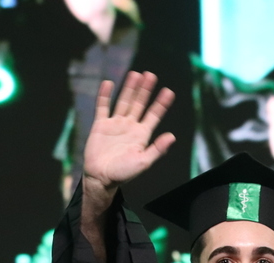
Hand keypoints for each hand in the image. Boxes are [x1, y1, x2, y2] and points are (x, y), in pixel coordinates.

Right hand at [82, 72, 175, 200]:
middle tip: (151, 75)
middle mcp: (130, 127)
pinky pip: (103, 107)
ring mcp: (115, 124)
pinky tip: (108, 83)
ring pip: (124, 101)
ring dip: (129, 88)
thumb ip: (157, 149)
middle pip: (139, 104)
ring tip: (136, 74)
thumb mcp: (144, 162)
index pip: (154, 115)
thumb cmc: (123, 173)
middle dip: (145, 90)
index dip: (161, 104)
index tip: (169, 91)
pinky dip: (105, 95)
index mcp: (142, 135)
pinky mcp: (100, 125)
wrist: (101, 178)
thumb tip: (172, 136)